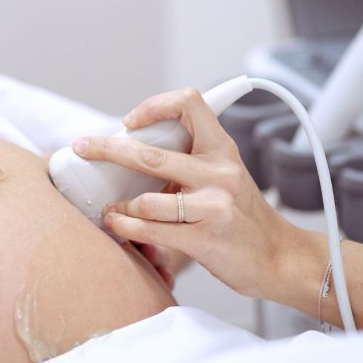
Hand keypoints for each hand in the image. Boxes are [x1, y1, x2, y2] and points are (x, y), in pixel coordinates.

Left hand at [72, 87, 291, 297]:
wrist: (281, 258)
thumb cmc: (241, 217)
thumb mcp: (224, 177)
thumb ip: (188, 162)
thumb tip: (130, 152)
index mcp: (222, 149)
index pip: (189, 103)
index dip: (155, 106)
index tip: (131, 122)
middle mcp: (219, 172)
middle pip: (149, 153)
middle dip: (106, 149)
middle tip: (82, 147)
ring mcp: (214, 205)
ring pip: (146, 200)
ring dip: (120, 207)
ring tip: (111, 210)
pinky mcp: (206, 238)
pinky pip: (152, 230)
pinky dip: (126, 227)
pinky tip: (117, 224)